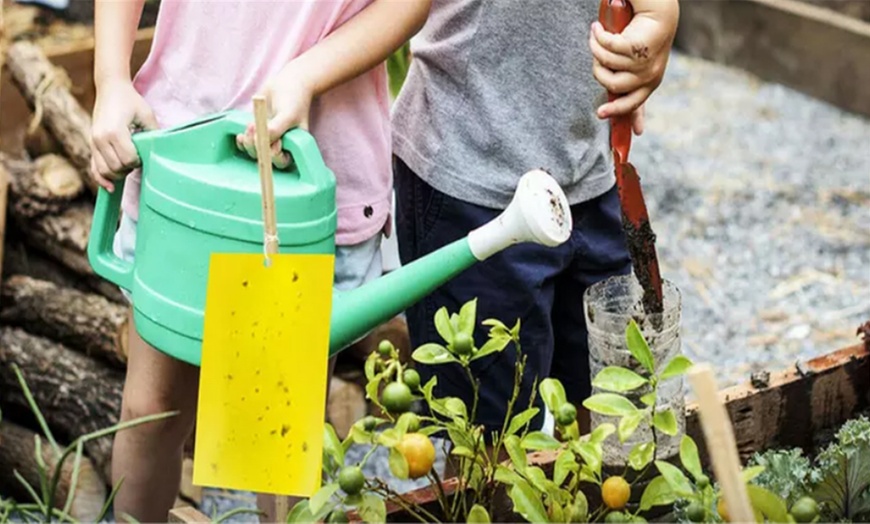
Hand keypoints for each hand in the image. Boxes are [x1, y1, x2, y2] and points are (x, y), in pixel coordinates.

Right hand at [90, 79, 157, 190]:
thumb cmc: (131, 101)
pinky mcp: (91, 144)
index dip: (139, 162)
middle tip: (138, 160)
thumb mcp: (147, 115)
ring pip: (105, 171)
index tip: (144, 155)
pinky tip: (110, 188)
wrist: (110, 89)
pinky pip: (94, 167)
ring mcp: (94, 142)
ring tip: (129, 167)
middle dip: (130, 168)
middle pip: (117, 168)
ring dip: (118, 174)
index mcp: (114, 131)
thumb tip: (161, 153)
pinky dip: (101, 179)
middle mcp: (100, 138)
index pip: (128, 159)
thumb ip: (153, 134)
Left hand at [236, 62, 313, 168]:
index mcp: (293, 146)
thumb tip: (261, 143)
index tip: (273, 145)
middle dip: (258, 149)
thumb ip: (276, 130)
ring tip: (250, 125)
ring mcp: (267, 140)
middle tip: (255, 130)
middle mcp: (280, 146)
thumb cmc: (293, 100)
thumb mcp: (287, 115)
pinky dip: (242, 141)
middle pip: (266, 159)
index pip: (283, 161)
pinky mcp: (256, 132)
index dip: (275, 157)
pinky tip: (241, 135)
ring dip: (249, 142)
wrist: (287, 83)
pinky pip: (246, 144)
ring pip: (254, 152)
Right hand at [589, 0, 677, 133]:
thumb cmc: (644, 40)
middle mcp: (649, 77)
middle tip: (596, 61)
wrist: (659, 15)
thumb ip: (624, 83)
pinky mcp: (637, 49)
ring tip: (597, 36)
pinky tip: (597, 28)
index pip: (632, 104)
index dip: (615, 111)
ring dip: (597, 48)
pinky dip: (599, 36)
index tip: (600, 113)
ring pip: (607, 63)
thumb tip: (609, 102)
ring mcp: (644, 64)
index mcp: (649, 84)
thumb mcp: (634, 66)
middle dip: (599, 72)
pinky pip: (607, 46)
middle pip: (613, 85)